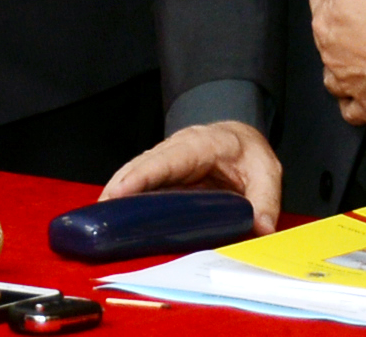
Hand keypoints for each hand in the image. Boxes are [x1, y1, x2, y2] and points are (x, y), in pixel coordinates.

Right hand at [100, 121, 283, 232]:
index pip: (167, 160)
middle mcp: (178, 148)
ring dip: (118, 190)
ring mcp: (167, 159)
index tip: (121, 191)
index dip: (142, 175)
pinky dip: (125, 194)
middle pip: (143, 164)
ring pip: (137, 171)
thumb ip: (265, 199)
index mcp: (202, 145)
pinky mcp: (163, 173)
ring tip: (99, 216)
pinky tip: (113, 213)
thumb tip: (261, 228)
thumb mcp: (266, 172)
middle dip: (120, 185)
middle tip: (100, 211)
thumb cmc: (249, 152)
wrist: (241, 138)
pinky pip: (141, 180)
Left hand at [298, 0, 365, 127]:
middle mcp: (328, 56)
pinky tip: (357, 94)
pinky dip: (351, 103)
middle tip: (362, 17)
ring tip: (356, 57)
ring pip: (332, 76)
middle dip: (336, 26)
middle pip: (325, 36)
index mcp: (322, 24)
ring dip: (338, 66)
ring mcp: (346, 84)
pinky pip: (351, 110)